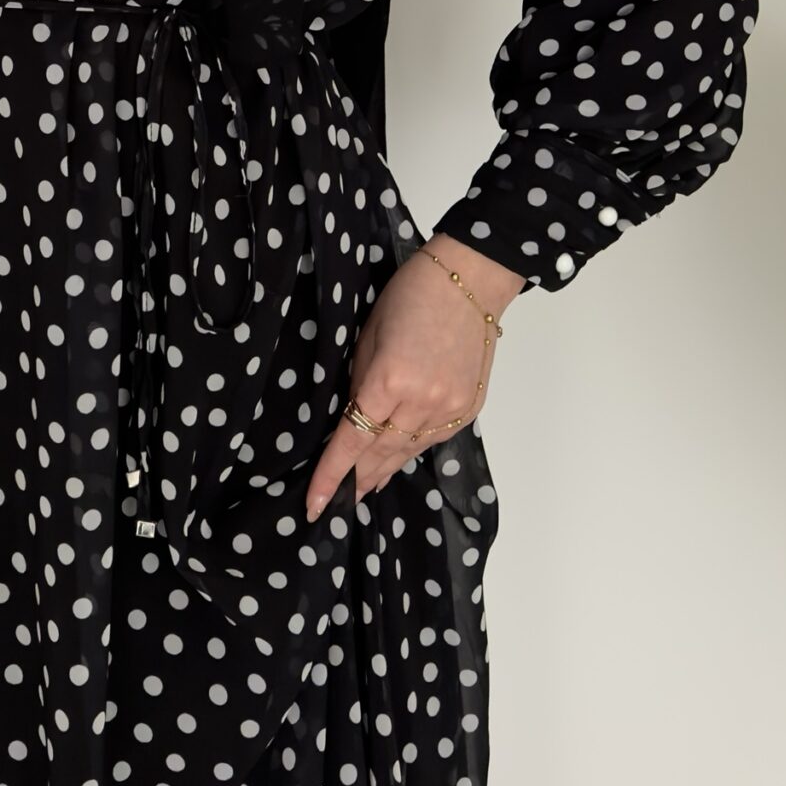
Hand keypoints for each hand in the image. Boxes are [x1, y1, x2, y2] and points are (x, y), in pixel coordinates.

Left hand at [305, 235, 522, 520]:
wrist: (469, 280)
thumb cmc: (410, 295)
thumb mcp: (368, 335)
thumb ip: (359, 381)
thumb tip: (351, 417)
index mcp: (389, 380)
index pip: (352, 440)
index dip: (331, 475)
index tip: (315, 505)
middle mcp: (422, 403)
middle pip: (380, 454)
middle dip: (355, 481)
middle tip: (336, 505)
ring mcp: (449, 409)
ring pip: (407, 452)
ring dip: (382, 473)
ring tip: (362, 491)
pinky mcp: (467, 409)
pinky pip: (431, 441)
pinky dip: (409, 453)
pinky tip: (395, 461)